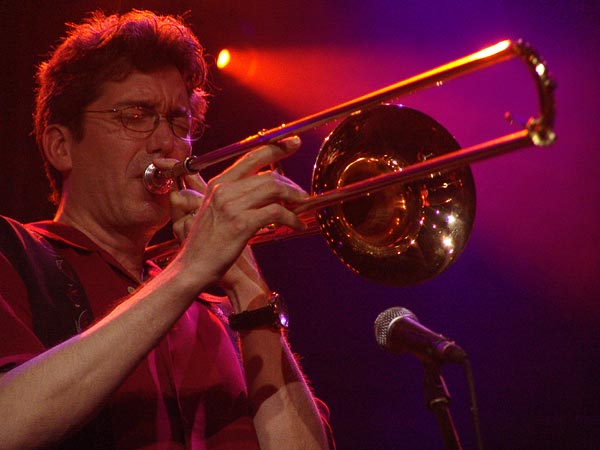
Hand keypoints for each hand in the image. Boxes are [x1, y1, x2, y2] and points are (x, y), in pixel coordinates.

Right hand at [156, 137, 307, 293]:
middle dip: (290, 184)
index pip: (250, 156)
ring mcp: (232, 206)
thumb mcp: (218, 212)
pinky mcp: (242, 223)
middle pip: (268, 175)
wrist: (193, 267)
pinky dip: (292, 218)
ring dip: (294, 199)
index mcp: (218, 184)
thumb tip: (269, 190)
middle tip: (302, 195)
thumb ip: (239, 198)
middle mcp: (224, 190)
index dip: (275, 147)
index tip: (294, 141)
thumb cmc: (207, 244)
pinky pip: (276, 212)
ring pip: (274, 189)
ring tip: (301, 208)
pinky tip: (296, 225)